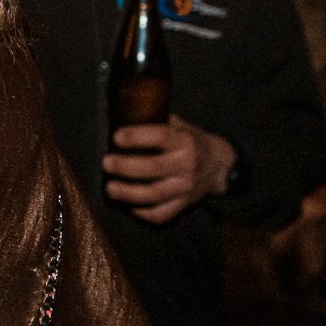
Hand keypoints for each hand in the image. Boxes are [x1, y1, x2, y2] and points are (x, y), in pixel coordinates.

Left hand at [103, 115, 237, 223]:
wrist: (219, 164)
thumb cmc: (189, 140)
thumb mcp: (178, 125)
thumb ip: (152, 120)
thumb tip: (115, 111)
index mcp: (184, 141)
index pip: (160, 137)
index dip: (136, 137)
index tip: (116, 137)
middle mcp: (187, 164)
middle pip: (153, 168)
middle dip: (125, 167)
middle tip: (106, 163)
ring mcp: (186, 187)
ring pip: (154, 195)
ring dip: (128, 193)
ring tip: (110, 188)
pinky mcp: (184, 203)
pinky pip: (161, 214)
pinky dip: (142, 212)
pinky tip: (129, 205)